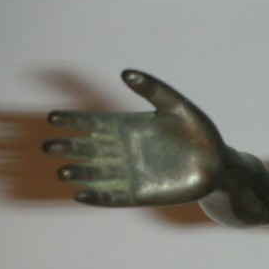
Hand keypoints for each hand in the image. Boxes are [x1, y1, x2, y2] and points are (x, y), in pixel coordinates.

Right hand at [44, 70, 224, 206]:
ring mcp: (130, 173)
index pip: (92, 123)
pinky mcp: (140, 194)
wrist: (219, 165)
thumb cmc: (200, 133)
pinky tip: (81, 195)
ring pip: (96, 174)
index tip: (53, 118)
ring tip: (63, 172)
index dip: (72, 121)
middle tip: (50, 146)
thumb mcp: (178, 106)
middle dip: (68, 147)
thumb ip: (153, 89)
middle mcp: (123, 151)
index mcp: (128, 127)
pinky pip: (113, 196)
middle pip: (87, 149)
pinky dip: (97, 197)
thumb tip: (125, 72)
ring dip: (79, 174)